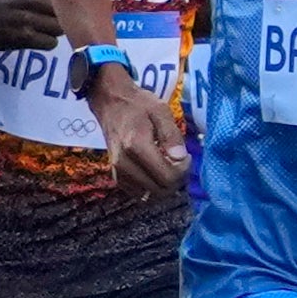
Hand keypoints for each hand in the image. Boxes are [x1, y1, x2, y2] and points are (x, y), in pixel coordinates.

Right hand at [86, 72, 186, 195]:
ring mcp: (118, 171)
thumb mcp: (161, 111)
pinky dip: (151, 188)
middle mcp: (124, 162)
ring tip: (169, 167)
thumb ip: (171, 135)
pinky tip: (156, 172)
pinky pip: (138, 193)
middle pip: (159, 189)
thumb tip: (180, 158)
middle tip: (180, 163)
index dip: (183, 171)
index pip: (167, 176)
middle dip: (176, 180)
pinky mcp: (116, 175)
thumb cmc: (137, 104)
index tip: (186, 156)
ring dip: (164, 186)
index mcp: (136, 145)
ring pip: (149, 195)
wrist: (110, 103)